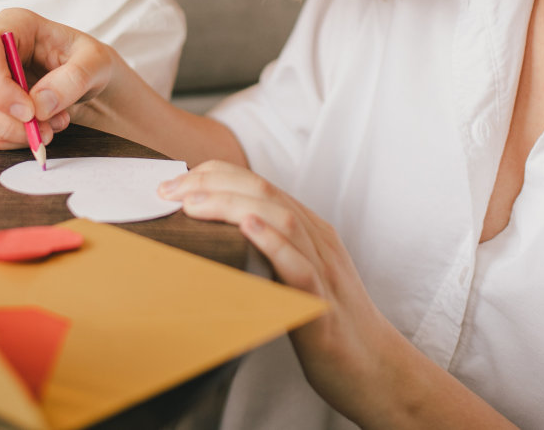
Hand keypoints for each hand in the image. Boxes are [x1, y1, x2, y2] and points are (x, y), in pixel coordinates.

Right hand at [0, 8, 122, 148]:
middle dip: (7, 120)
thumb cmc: (88, 61)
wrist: (86, 78)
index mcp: (14, 24)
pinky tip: (35, 132)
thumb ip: (73, 79)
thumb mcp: (96, 62)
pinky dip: (7, 140)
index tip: (29, 113)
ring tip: (49, 129)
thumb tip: (39, 105)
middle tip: (45, 131)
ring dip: (10, 133)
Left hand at [157, 162, 403, 420]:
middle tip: (169, 190)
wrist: (375, 368)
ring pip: (282, 219)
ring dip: (233, 205)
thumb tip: (212, 238)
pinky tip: (247, 229)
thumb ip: (265, 251)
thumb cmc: (327, 325)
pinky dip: (272, 243)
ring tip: (195, 204)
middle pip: (265, 191)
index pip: (259, 182)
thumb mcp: (294, 276)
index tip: (172, 184)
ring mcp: (324, 270)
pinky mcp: (324, 305)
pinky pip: (300, 268)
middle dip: (212, 183)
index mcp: (308, 230)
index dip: (213, 174)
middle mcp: (317, 241)